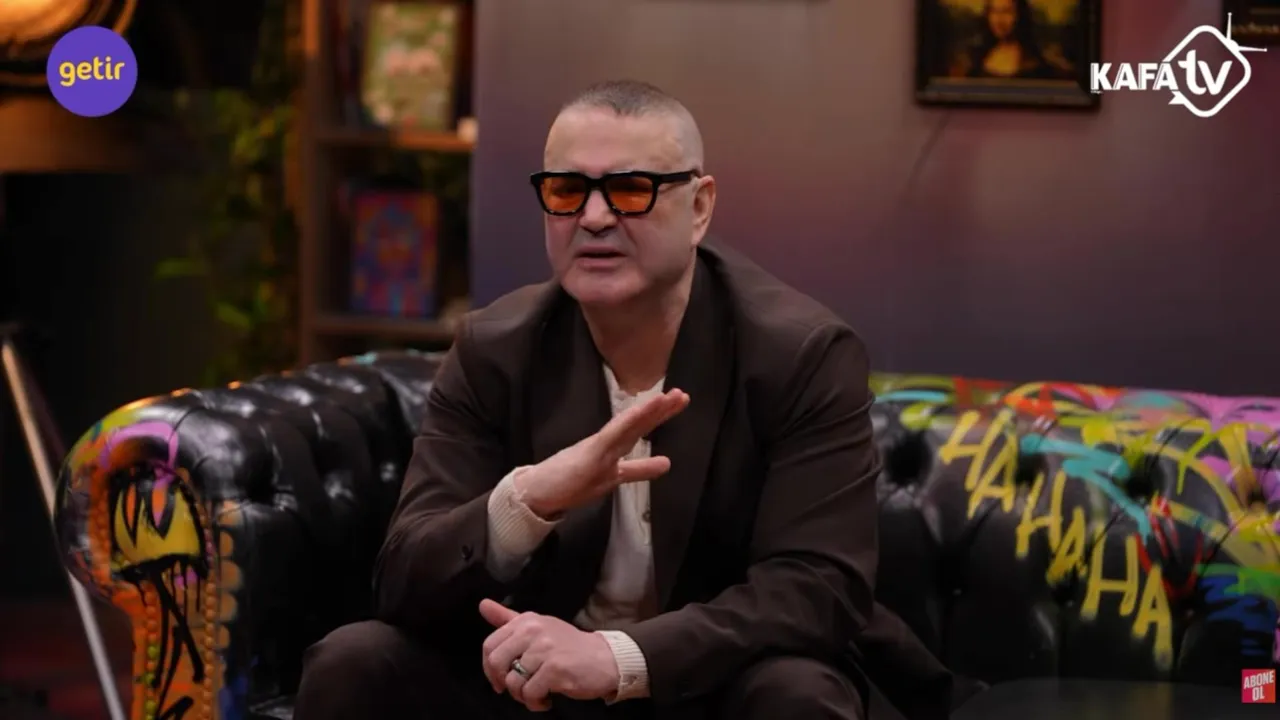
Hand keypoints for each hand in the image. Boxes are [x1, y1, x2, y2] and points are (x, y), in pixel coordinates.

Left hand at [479, 599, 618, 710]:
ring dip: (522, 696)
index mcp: (526, 620)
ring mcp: (545, 649)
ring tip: (537, 694)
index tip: (500, 679)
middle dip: (503, 683)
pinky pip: (530, 693)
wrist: (604, 659)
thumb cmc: (569, 646)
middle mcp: (533, 630)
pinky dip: (536, 702)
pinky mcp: (555, 668)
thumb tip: (483, 605)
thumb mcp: (538, 626)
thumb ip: (508, 618)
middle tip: (519, 689)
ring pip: (513, 682)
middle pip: (496, 663)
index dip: (489, 668)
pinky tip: (547, 699)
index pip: (489, 645)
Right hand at [518, 388, 688, 517]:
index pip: (638, 429)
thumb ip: (635, 470)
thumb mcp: (607, 478)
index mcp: (611, 450)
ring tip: (668, 399)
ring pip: (627, 428)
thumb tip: (664, 464)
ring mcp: (598, 450)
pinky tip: (642, 412)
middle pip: (637, 426)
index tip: (675, 401)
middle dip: (660, 411)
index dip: (657, 416)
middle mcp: (606, 447)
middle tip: (682, 395)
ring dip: (648, 413)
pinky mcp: (588, 455)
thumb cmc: (564, 484)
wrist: (533, 494)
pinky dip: (628, 423)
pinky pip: (612, 437)